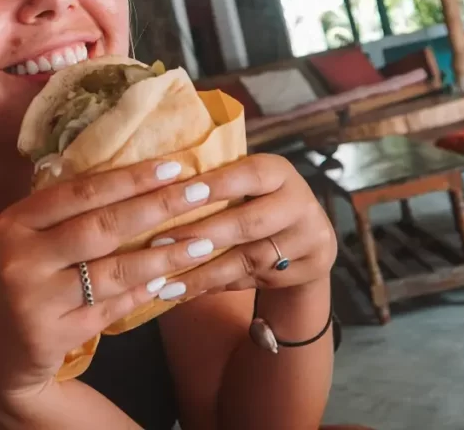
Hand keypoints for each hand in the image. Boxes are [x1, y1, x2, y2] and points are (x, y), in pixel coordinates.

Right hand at [0, 156, 260, 422]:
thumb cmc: (18, 279)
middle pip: (101, 227)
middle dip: (157, 208)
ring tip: (202, 242)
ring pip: (112, 272)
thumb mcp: (24, 238)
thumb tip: (135, 180)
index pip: (80, 192)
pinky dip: (142, 293)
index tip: (173, 165)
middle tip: (201, 193)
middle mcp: (21, 258)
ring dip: (162, 256)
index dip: (129, 178)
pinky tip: (172, 281)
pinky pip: (109, 309)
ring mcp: (35, 300)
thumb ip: (64, 213)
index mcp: (14, 223)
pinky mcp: (52, 335)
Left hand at [143, 153, 336, 296]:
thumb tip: (155, 183)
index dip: (215, 186)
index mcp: (280, 172)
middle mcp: (300, 203)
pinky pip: (252, 280)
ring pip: (248, 259)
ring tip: (165, 282)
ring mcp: (309, 239)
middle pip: (249, 223)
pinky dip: (215, 286)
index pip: (249, 175)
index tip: (175, 195)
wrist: (308, 235)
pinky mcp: (308, 270)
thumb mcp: (245, 182)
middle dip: (200, 235)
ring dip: (202, 272)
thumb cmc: (256, 200)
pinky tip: (185, 291)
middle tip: (157, 244)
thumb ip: (214, 181)